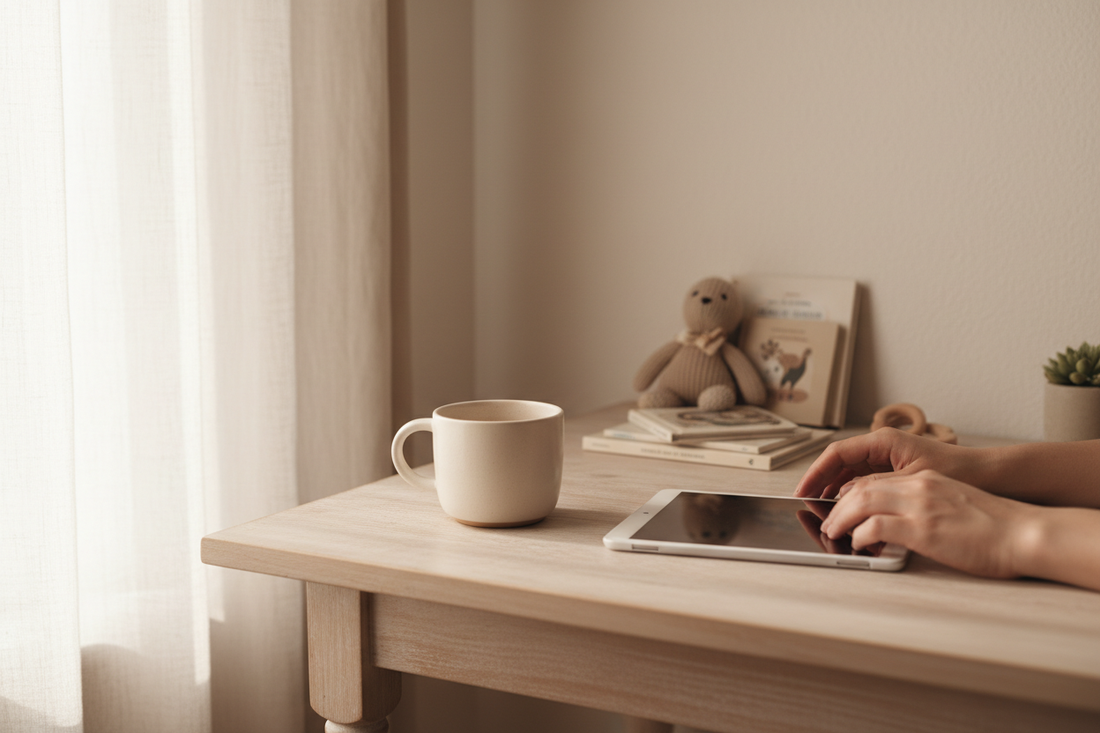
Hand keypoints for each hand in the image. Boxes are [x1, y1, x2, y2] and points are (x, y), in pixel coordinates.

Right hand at [795, 428, 973, 498]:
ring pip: (850, 474)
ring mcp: (888, 459)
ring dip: (835, 490)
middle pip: (840, 463)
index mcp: (884, 442)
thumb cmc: (959, 472)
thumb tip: (846, 495)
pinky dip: (852, 495)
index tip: (803, 491)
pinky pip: (865, 482)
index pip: (837, 453)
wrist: (991, 477)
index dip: (816, 472)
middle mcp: (882, 447)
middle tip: (806, 504)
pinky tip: (848, 510)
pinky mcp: (895, 473)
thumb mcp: (913, 481)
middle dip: (822, 483)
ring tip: (824, 511)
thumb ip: (877, 487)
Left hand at [818, 470, 1039, 578]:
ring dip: (840, 519)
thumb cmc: (996, 528)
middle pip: (860, 488)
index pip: (873, 480)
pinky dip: (859, 534)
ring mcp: (919, 505)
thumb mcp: (953, 506)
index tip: (837, 509)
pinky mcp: (923, 528)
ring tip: (834, 534)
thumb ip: (925, 508)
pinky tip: (859, 544)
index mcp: (925, 480)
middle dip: (837, 506)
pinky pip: (875, 525)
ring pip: (860, 502)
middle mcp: (919, 487)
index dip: (848, 494)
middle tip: (827, 523)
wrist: (1024, 534)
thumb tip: (900, 525)